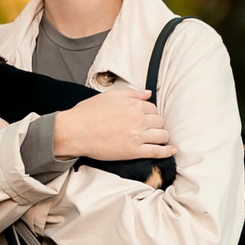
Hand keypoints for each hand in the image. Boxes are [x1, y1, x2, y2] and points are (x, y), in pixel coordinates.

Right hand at [53, 89, 172, 161]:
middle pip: (159, 122)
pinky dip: (167, 151)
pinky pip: (157, 151)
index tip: (144, 119)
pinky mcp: (133, 151)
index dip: (150, 114)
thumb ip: (131, 93)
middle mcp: (138, 119)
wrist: (73, 131)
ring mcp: (137, 136)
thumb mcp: (109, 96)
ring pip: (162, 135)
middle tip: (147, 130)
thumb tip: (148, 93)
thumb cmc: (86, 113)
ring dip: (161, 137)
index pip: (153, 109)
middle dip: (155, 125)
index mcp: (133, 104)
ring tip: (156, 139)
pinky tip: (171, 150)